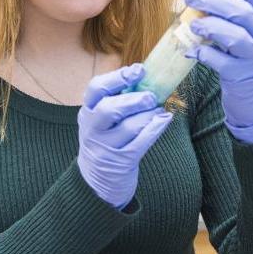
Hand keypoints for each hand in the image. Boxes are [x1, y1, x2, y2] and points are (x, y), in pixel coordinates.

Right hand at [77, 64, 172, 208]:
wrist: (95, 183)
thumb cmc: (104, 142)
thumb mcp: (101, 122)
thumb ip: (116, 101)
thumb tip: (145, 77)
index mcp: (87, 112)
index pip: (96, 89)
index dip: (117, 77)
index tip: (139, 70)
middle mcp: (93, 130)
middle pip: (109, 108)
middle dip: (133, 100)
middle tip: (151, 96)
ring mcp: (106, 147)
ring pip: (129, 126)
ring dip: (148, 115)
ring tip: (158, 110)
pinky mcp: (121, 162)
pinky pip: (141, 143)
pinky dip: (155, 128)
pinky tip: (164, 120)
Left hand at [183, 0, 252, 141]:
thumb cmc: (243, 54)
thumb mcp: (244, 30)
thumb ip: (227, 13)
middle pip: (240, 12)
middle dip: (212, 1)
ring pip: (236, 37)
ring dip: (212, 27)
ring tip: (193, 24)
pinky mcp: (243, 76)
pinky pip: (224, 63)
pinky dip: (206, 54)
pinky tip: (192, 50)